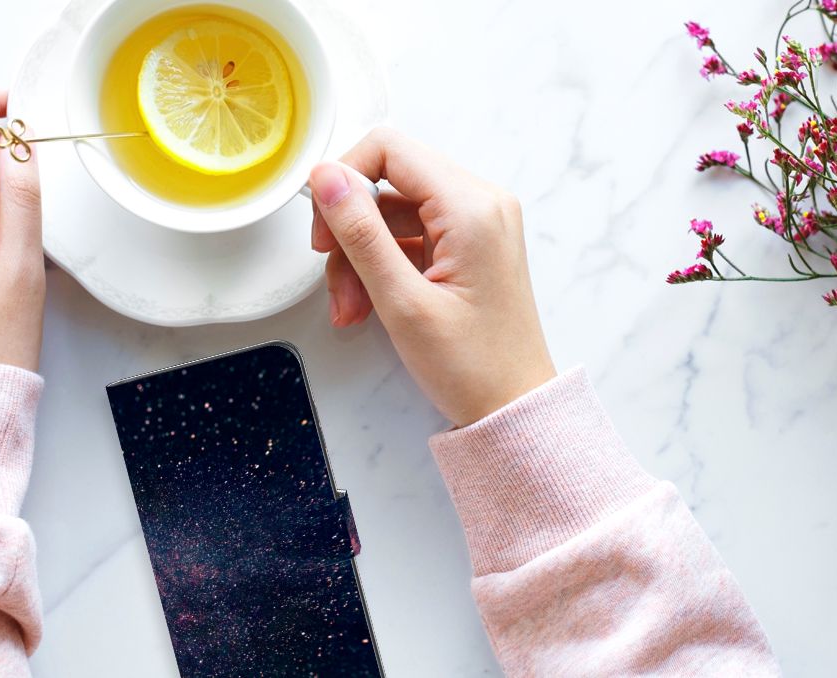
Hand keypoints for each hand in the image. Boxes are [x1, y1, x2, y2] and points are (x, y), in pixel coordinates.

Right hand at [309, 128, 554, 426]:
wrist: (513, 408)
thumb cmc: (472, 366)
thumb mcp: (402, 301)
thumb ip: (360, 233)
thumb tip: (326, 177)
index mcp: (471, 207)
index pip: (389, 149)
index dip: (344, 179)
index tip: (323, 227)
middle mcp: (480, 203)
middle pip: (388, 182)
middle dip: (350, 231)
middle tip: (334, 279)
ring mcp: (476, 224)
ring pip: (392, 214)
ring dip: (360, 257)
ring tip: (351, 309)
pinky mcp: (468, 246)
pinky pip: (409, 237)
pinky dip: (381, 267)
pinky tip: (368, 306)